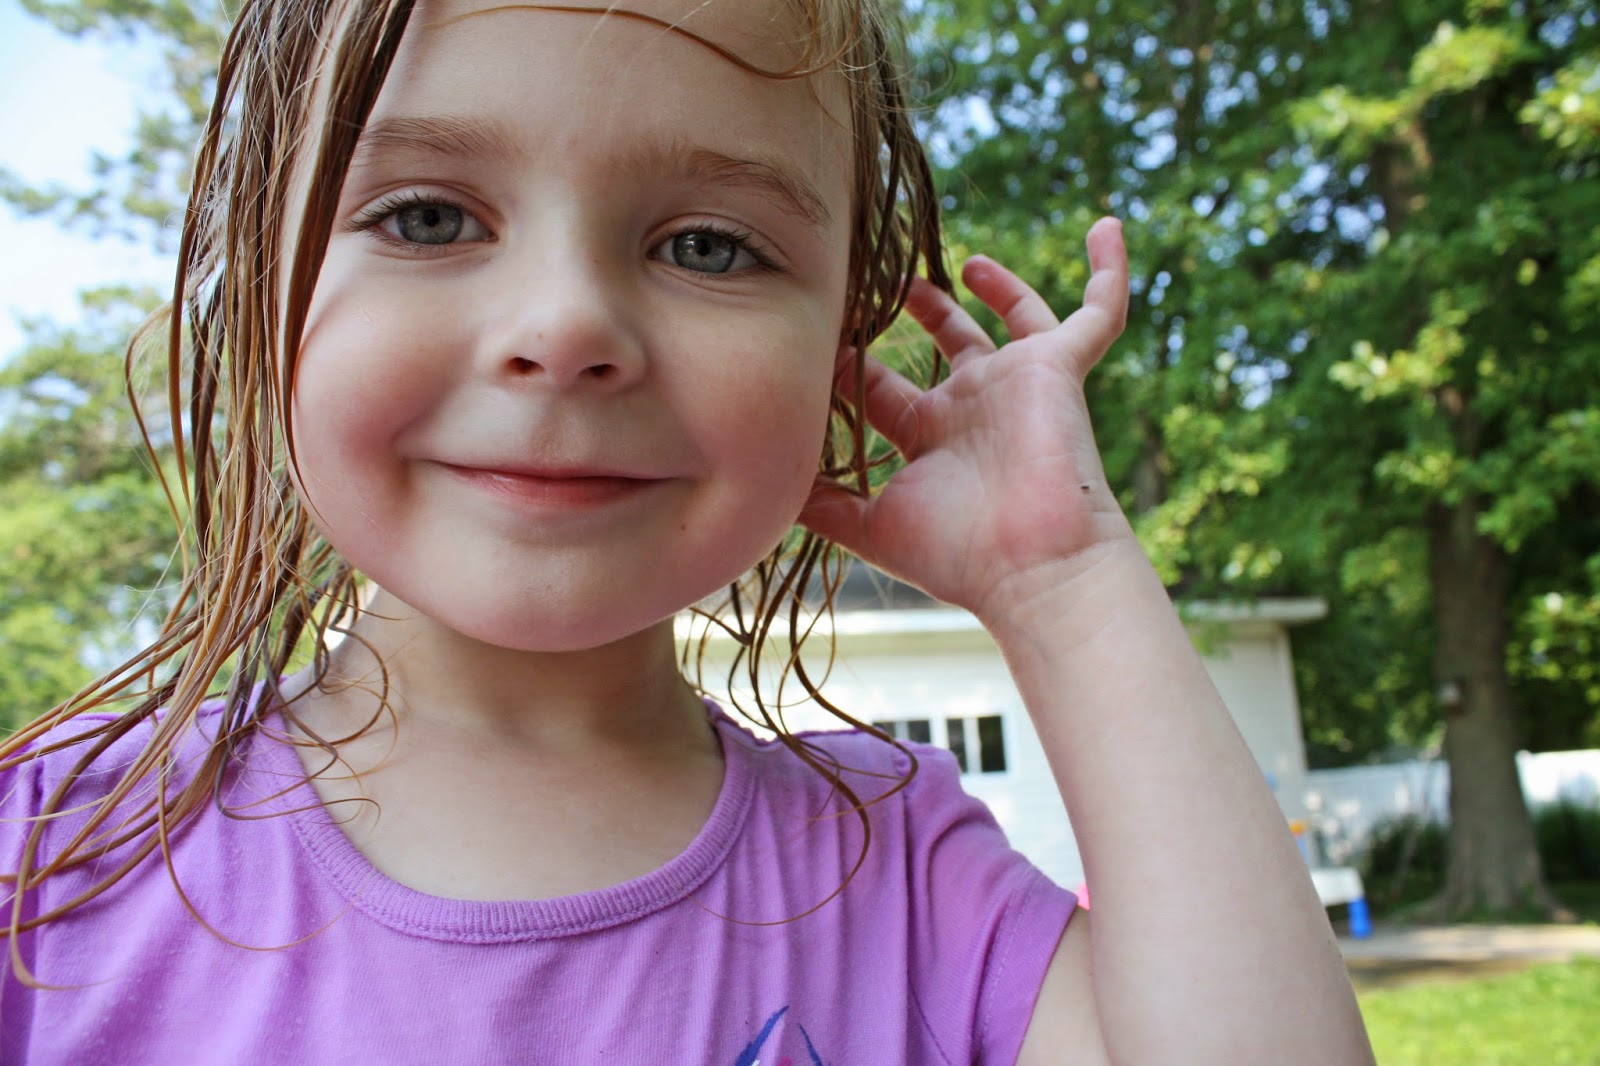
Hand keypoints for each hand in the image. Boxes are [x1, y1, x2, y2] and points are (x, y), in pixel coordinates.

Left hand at [800, 217, 1132, 623]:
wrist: (1031, 565)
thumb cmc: (957, 554)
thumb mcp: (871, 527)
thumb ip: (823, 505)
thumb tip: (769, 487)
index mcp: (931, 438)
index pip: (883, 387)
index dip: (850, 360)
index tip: (816, 328)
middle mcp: (974, 407)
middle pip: (945, 345)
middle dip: (915, 314)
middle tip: (877, 279)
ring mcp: (1019, 383)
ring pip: (1013, 319)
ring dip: (993, 288)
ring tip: (961, 262)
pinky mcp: (1060, 367)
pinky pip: (1098, 310)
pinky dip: (1107, 270)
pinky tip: (1107, 226)